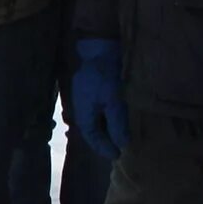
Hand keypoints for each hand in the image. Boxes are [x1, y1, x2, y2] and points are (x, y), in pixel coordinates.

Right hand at [70, 37, 128, 157]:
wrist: (98, 48)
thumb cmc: (104, 76)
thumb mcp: (113, 101)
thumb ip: (117, 124)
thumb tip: (121, 144)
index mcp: (83, 113)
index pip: (92, 137)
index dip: (104, 148)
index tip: (117, 155)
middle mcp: (81, 108)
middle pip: (91, 130)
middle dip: (103, 141)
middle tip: (117, 149)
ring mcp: (84, 98)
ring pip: (94, 120)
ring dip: (105, 129)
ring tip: (117, 136)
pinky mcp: (91, 89)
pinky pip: (97, 110)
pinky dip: (106, 117)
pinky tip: (115, 118)